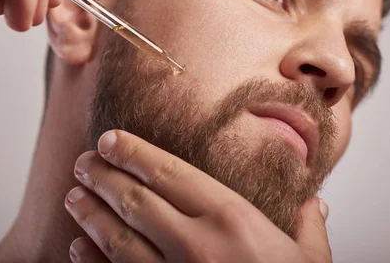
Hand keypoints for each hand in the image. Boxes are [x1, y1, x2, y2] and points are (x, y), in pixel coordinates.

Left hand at [65, 130, 331, 262]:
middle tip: (84, 163)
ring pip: (117, 238)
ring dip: (90, 214)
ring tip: (74, 196)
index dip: (133, 152)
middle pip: (135, 199)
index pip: (169, 172)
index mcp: (232, 221)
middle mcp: (195, 244)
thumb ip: (307, 226)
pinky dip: (90, 261)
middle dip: (102, 176)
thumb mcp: (310, 261)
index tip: (110, 139)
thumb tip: (315, 203)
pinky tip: (76, 246)